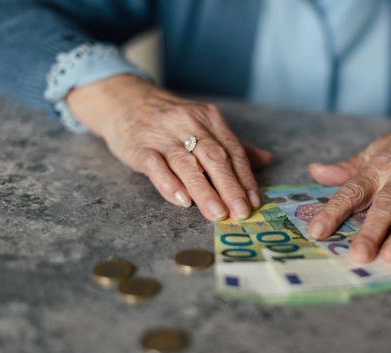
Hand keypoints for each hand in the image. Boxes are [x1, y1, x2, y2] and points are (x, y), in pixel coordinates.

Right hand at [66, 74, 272, 220]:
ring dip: (204, 191)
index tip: (254, 202)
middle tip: (240, 212)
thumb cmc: (170, 121)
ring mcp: (162, 135)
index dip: (245, 178)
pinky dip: (169, 183)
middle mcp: (188, 124)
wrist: (124, 99)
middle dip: (230, 187)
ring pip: (188, 164)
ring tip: (217, 213)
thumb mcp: (203, 125)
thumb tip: (266, 161)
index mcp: (209, 118)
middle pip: (214, 157)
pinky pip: (156, 166)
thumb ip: (233, 146)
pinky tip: (182, 200)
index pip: (233, 151)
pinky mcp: (139, 147)